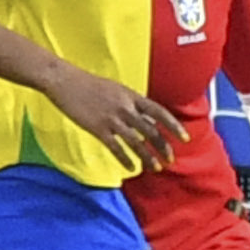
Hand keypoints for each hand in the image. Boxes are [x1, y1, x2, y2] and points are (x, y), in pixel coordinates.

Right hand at [48, 69, 187, 171]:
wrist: (65, 81)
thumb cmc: (90, 85)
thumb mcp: (117, 90)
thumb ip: (133, 105)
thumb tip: (148, 120)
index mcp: (132, 96)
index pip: (159, 112)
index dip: (173, 126)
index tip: (185, 138)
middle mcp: (125, 107)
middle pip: (150, 130)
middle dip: (163, 146)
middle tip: (171, 160)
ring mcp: (111, 118)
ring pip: (135, 141)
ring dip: (147, 156)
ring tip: (155, 168)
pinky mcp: (97, 128)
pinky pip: (115, 147)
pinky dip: (125, 159)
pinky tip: (132, 168)